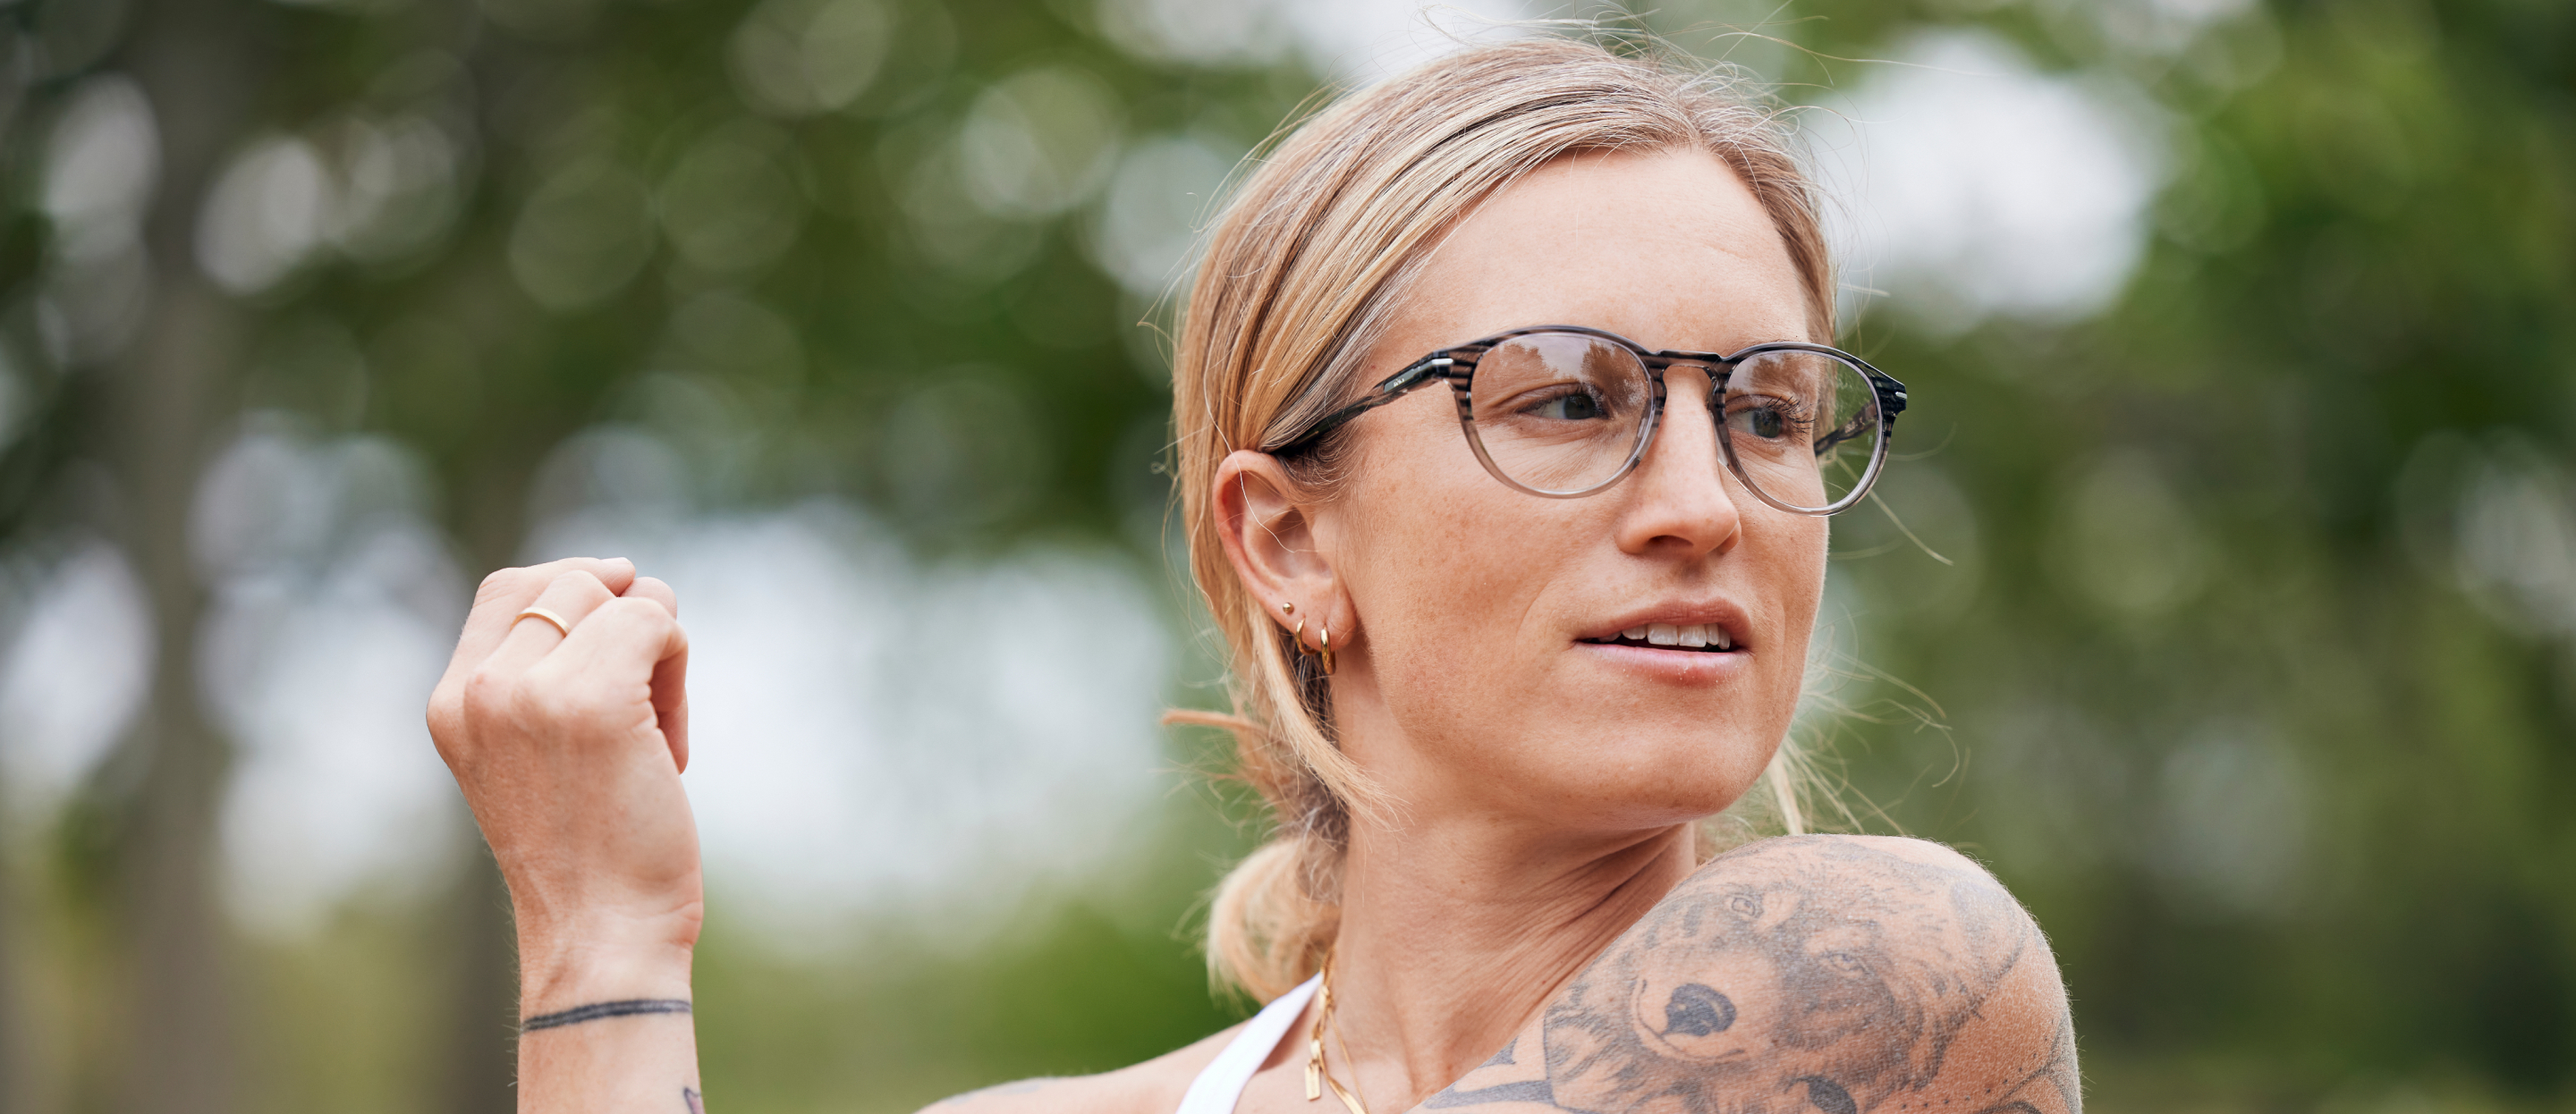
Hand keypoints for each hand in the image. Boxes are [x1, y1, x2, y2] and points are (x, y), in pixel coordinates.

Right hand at [427, 557, 699, 1010]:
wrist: (601, 934)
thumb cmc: (589, 853)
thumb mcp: (532, 755)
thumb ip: (542, 676)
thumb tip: (625, 581)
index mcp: (452, 702)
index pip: (510, 586)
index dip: (578, 589)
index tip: (620, 635)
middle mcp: (480, 689)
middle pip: (578, 582)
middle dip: (628, 630)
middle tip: (641, 712)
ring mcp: (530, 692)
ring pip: (625, 597)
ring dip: (661, 654)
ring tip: (653, 736)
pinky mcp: (593, 699)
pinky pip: (659, 622)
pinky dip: (680, 671)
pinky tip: (669, 746)